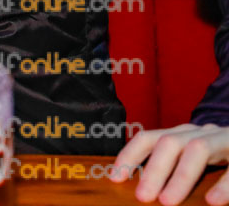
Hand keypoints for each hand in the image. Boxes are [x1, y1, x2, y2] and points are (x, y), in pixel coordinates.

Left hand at [112, 123, 228, 204]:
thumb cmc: (223, 159)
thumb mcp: (195, 160)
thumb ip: (173, 170)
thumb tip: (144, 192)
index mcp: (183, 135)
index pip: (149, 138)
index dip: (130, 155)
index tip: (115, 178)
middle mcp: (200, 133)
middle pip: (169, 143)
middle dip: (153, 170)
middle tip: (142, 198)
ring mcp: (224, 139)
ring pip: (197, 149)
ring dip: (180, 176)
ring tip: (167, 202)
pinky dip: (225, 184)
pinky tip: (214, 201)